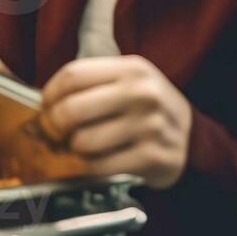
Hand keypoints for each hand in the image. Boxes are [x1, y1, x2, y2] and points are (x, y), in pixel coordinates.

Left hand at [40, 56, 191, 188]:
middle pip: (72, 109)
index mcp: (132, 68)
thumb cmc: (144, 106)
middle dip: (53, 124)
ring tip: (81, 145)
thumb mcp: (126, 77)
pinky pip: (100, 166)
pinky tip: (98, 160)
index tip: (45, 105)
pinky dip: (90, 167)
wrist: (192, 138)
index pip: (72, 75)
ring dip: (73, 148)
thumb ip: (89, 74)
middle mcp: (144, 94)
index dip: (49, 94)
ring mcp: (152, 126)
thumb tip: (44, 82)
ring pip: (83, 142)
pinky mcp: (154, 158)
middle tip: (55, 131)